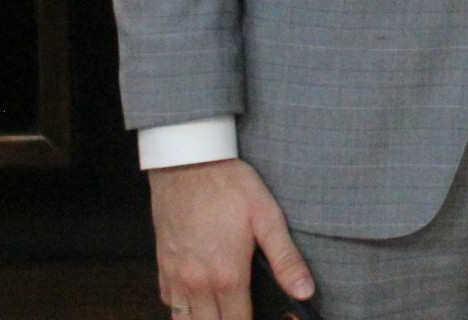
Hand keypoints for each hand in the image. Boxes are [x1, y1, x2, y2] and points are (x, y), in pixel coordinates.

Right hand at [148, 158, 313, 319]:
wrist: (187, 163)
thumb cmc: (230, 186)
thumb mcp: (267, 217)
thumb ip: (286, 259)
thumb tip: (305, 291)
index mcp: (228, 276)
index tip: (260, 318)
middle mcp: (198, 283)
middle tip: (240, 313)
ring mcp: (176, 276)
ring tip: (220, 311)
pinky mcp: (162, 266)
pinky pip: (167, 301)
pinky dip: (181, 307)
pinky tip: (196, 298)